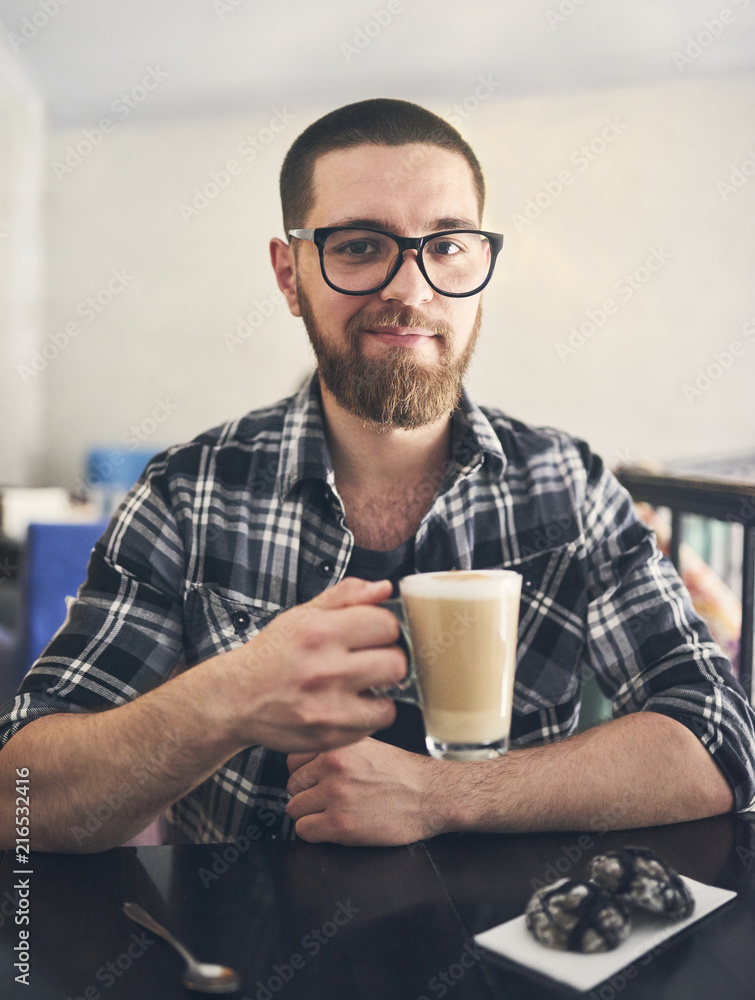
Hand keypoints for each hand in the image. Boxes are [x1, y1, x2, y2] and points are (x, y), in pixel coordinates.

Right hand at [224, 578, 406, 753]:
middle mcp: (325, 670)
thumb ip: (346, 596)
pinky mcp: (328, 737)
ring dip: (380, 693)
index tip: (374, 634)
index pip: (388, 625)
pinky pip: (373, 726)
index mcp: (320, 632)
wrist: (236, 698)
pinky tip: (347, 705)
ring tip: (361, 685)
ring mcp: (327, 708)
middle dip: (388, 660)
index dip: (385, 628)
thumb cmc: (274, 654)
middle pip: (396, 664)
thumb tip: (385, 587)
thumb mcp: (303, 615)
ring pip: (391, 702)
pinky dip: (366, 716)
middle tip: (371, 660)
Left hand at [285, 738, 450, 844]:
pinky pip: (304, 831)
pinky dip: (316, 832)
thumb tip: (307, 757)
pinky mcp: (340, 824)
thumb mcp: (367, 744)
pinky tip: (335, 827)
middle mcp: (332, 767)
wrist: (430, 794)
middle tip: (328, 799)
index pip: (293, 759)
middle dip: (307, 794)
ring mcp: (334, 796)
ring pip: (294, 810)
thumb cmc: (403, 772)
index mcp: (337, 746)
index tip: (314, 779)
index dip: (304, 772)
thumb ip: (336, 748)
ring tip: (334, 813)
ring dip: (310, 815)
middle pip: (291, 786)